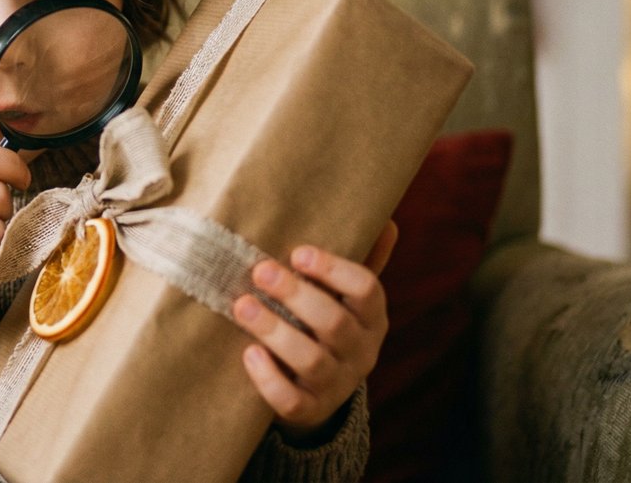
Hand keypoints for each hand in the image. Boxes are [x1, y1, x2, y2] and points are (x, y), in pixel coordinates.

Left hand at [232, 220, 397, 439]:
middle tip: (260, 271)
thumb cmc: (325, 326)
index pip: (367, 289)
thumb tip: (388, 221)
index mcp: (372, 317)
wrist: (317, 392)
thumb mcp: (346, 297)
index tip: (298, 252)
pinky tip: (248, 354)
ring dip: (275, 332)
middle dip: (296, 295)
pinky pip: (292, 401)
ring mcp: (336, 384)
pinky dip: (269, 379)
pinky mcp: (310, 410)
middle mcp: (361, 351)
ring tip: (242, 307)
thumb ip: (362, 261)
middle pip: (334, 323)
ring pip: (312, 361)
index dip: (334, 270)